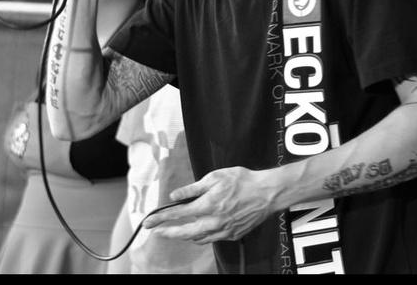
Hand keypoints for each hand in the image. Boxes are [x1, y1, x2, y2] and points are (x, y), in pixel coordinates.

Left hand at [142, 166, 276, 243]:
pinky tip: (198, 232)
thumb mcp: (215, 177)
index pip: (178, 214)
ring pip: (198, 239)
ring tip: (176, 232)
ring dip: (185, 236)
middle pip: (184, 232)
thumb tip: (175, 195)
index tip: (149, 221)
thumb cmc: (242, 181)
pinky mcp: (232, 235)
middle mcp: (213, 222)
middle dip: (168, 233)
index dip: (161, 218)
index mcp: (207, 205)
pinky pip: (211, 239)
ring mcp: (223, 231)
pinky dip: (201, 237)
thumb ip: (193, 189)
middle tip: (156, 232)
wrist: (266, 193)